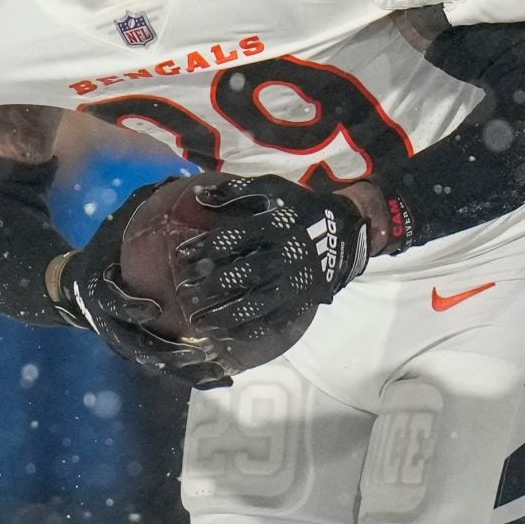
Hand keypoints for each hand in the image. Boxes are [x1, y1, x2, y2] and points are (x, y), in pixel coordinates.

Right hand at [53, 179, 232, 388]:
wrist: (71, 288)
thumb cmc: (103, 252)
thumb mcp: (114, 229)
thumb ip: (140, 208)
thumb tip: (178, 177)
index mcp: (101, 294)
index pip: (113, 303)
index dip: (130, 307)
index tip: (152, 309)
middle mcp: (111, 326)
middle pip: (137, 348)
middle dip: (166, 354)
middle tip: (197, 352)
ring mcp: (123, 344)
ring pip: (155, 365)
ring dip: (185, 372)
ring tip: (219, 372)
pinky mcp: (138, 354)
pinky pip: (167, 367)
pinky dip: (192, 373)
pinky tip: (225, 374)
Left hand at [171, 174, 372, 366]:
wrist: (344, 232)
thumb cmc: (300, 209)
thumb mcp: (274, 189)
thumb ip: (237, 191)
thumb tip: (198, 194)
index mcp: (276, 225)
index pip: (235, 237)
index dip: (205, 247)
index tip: (181, 257)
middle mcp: (285, 255)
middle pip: (244, 273)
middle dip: (211, 286)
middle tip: (185, 294)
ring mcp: (295, 282)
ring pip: (257, 304)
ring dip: (226, 315)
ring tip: (201, 322)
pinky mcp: (302, 301)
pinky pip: (275, 321)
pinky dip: (250, 330)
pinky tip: (228, 334)